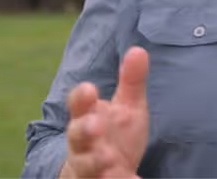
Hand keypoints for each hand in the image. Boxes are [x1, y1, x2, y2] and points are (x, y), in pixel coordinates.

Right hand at [61, 47, 149, 178]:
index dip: (81, 97)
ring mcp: (90, 167)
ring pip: (86, 165)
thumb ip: (130, 82)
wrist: (103, 173)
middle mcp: (84, 143)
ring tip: (108, 158)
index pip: (78, 105)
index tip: (89, 88)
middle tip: (96, 125)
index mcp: (88, 117)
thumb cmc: (114, 135)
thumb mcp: (127, 108)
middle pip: (77, 136)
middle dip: (84, 130)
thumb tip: (139, 50)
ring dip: (95, 161)